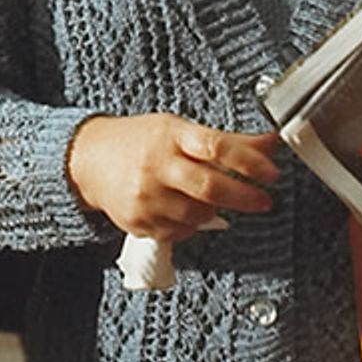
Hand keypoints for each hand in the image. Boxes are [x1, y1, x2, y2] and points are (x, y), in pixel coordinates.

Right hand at [67, 113, 277, 245]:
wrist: (89, 160)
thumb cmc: (140, 141)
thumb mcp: (180, 130)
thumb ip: (226, 140)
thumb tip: (272, 143)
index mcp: (170, 135)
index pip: (216, 146)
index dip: (249, 161)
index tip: (272, 172)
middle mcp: (156, 165)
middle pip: (209, 187)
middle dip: (244, 197)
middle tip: (264, 200)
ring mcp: (145, 196)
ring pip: (198, 215)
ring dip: (213, 211)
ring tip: (208, 199)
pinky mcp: (138, 222)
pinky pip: (180, 232)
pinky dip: (190, 224)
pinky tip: (181, 209)